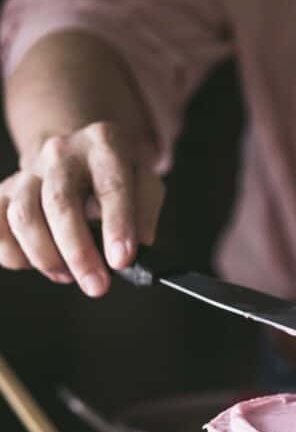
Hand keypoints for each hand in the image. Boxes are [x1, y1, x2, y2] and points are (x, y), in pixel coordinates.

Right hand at [0, 121, 163, 295]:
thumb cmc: (114, 179)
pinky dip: (12, 252)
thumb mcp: (144, 184)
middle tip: (97, 286)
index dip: (117, 226)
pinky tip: (33, 263)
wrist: (77, 160)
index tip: (122, 261)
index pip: (111, 187)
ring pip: (24, 217)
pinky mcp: (5, 193)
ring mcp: (28, 172)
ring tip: (67, 275)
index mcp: (103, 145)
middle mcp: (61, 153)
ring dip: (46, 257)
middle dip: (79, 253)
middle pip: (60, 204)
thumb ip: (146, 210)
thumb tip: (140, 241)